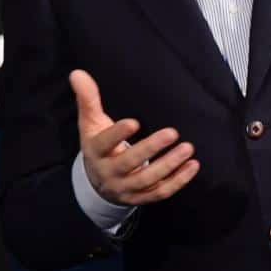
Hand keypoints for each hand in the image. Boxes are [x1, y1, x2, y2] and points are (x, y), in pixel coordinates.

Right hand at [70, 69, 198, 205]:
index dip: (118, 135)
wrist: (98, 183)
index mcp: (95, 152)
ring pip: (148, 180)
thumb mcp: (91, 123)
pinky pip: (160, 192)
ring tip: (188, 148)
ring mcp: (125, 188)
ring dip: (169, 165)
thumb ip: (88, 99)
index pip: (104, 144)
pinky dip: (178, 181)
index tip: (135, 122)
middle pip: (129, 163)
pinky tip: (192, 166)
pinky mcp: (141, 198)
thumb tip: (77, 72)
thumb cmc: (99, 145)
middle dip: (150, 149)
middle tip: (172, 132)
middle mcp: (109, 173)